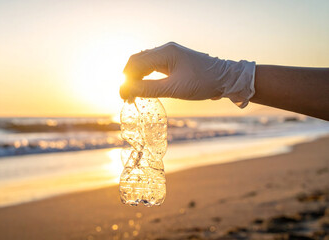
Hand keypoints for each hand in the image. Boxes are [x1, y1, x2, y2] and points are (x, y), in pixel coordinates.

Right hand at [120, 42, 255, 107]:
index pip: (136, 63)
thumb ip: (149, 89)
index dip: (125, 79)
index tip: (123, 95)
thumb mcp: (175, 89)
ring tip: (132, 94)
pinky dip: (145, 76)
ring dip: (136, 77)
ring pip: (144, 63)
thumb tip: (128, 90)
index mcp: (165, 53)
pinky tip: (143, 87)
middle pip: (137, 61)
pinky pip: (153, 66)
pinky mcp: (173, 61)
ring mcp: (169, 54)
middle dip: (128, 78)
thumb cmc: (203, 83)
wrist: (226, 79)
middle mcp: (165, 50)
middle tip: (125, 96)